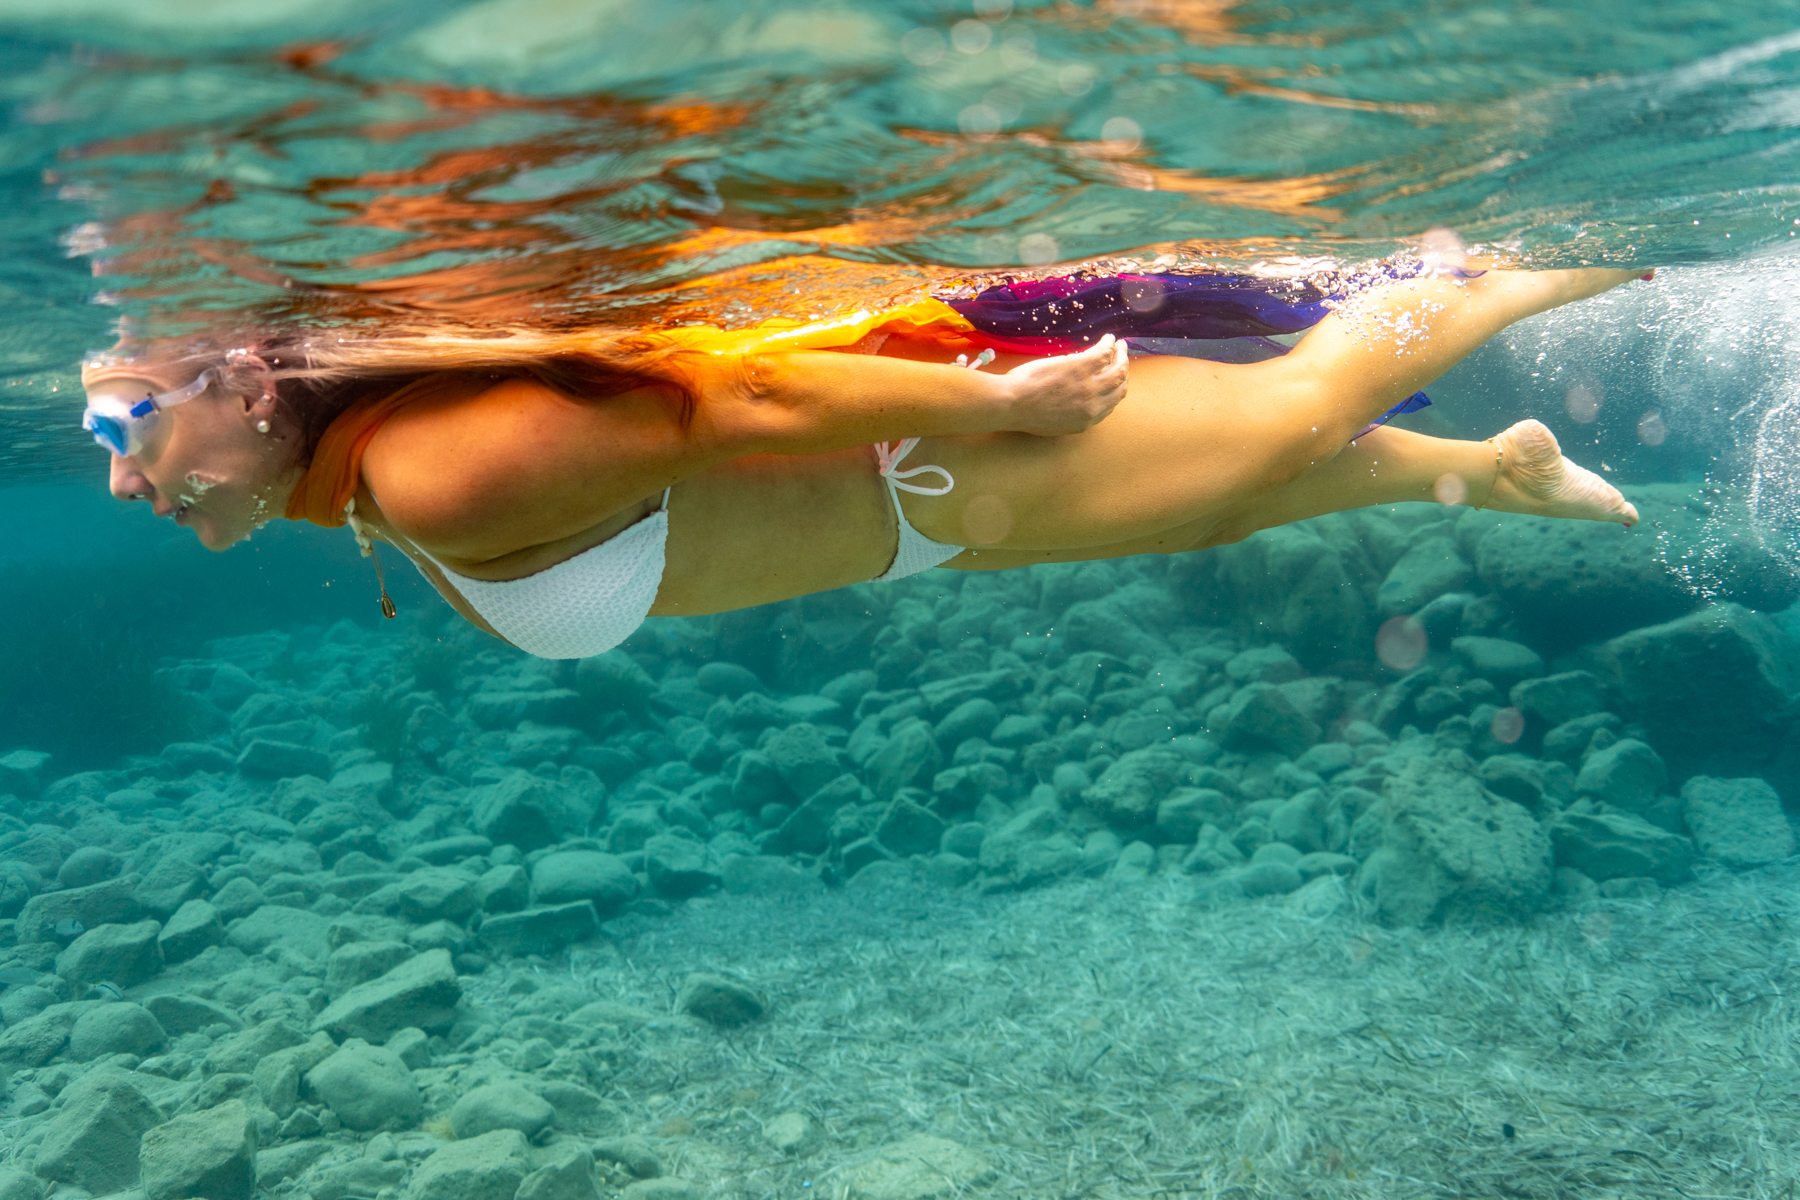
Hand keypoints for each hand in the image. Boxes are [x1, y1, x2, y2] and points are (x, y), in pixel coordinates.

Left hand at [996, 334, 1129, 435]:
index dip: (1113, 391)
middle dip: (1123, 373)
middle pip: (1119, 388)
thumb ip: (1068, 411)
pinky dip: (1109, 344)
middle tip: (1122, 360)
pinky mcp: (1082, 368)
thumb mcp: (1052, 421)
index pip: (1109, 405)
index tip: (1112, 381)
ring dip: (1122, 357)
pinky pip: (1104, 353)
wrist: (1012, 404)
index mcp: (1084, 421)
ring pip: (1119, 371)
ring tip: (1121, 346)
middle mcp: (1093, 407)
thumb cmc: (1022, 412)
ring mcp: (1089, 387)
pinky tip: (1108, 338)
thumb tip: (1073, 395)